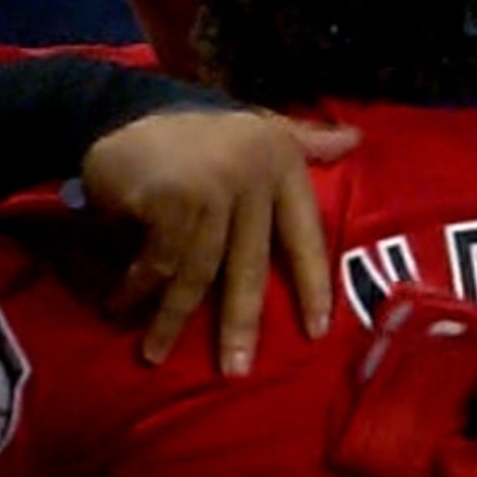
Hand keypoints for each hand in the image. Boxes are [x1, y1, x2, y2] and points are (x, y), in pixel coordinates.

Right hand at [82, 108, 358, 370]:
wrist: (120, 106)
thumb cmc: (196, 128)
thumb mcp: (258, 129)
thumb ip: (305, 141)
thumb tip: (356, 140)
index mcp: (282, 164)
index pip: (306, 234)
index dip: (313, 285)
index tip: (317, 332)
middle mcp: (253, 177)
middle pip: (251, 267)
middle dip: (240, 323)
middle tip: (237, 370)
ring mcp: (212, 190)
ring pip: (199, 273)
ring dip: (172, 318)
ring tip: (154, 353)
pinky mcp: (170, 201)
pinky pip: (158, 263)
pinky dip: (137, 288)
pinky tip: (120, 306)